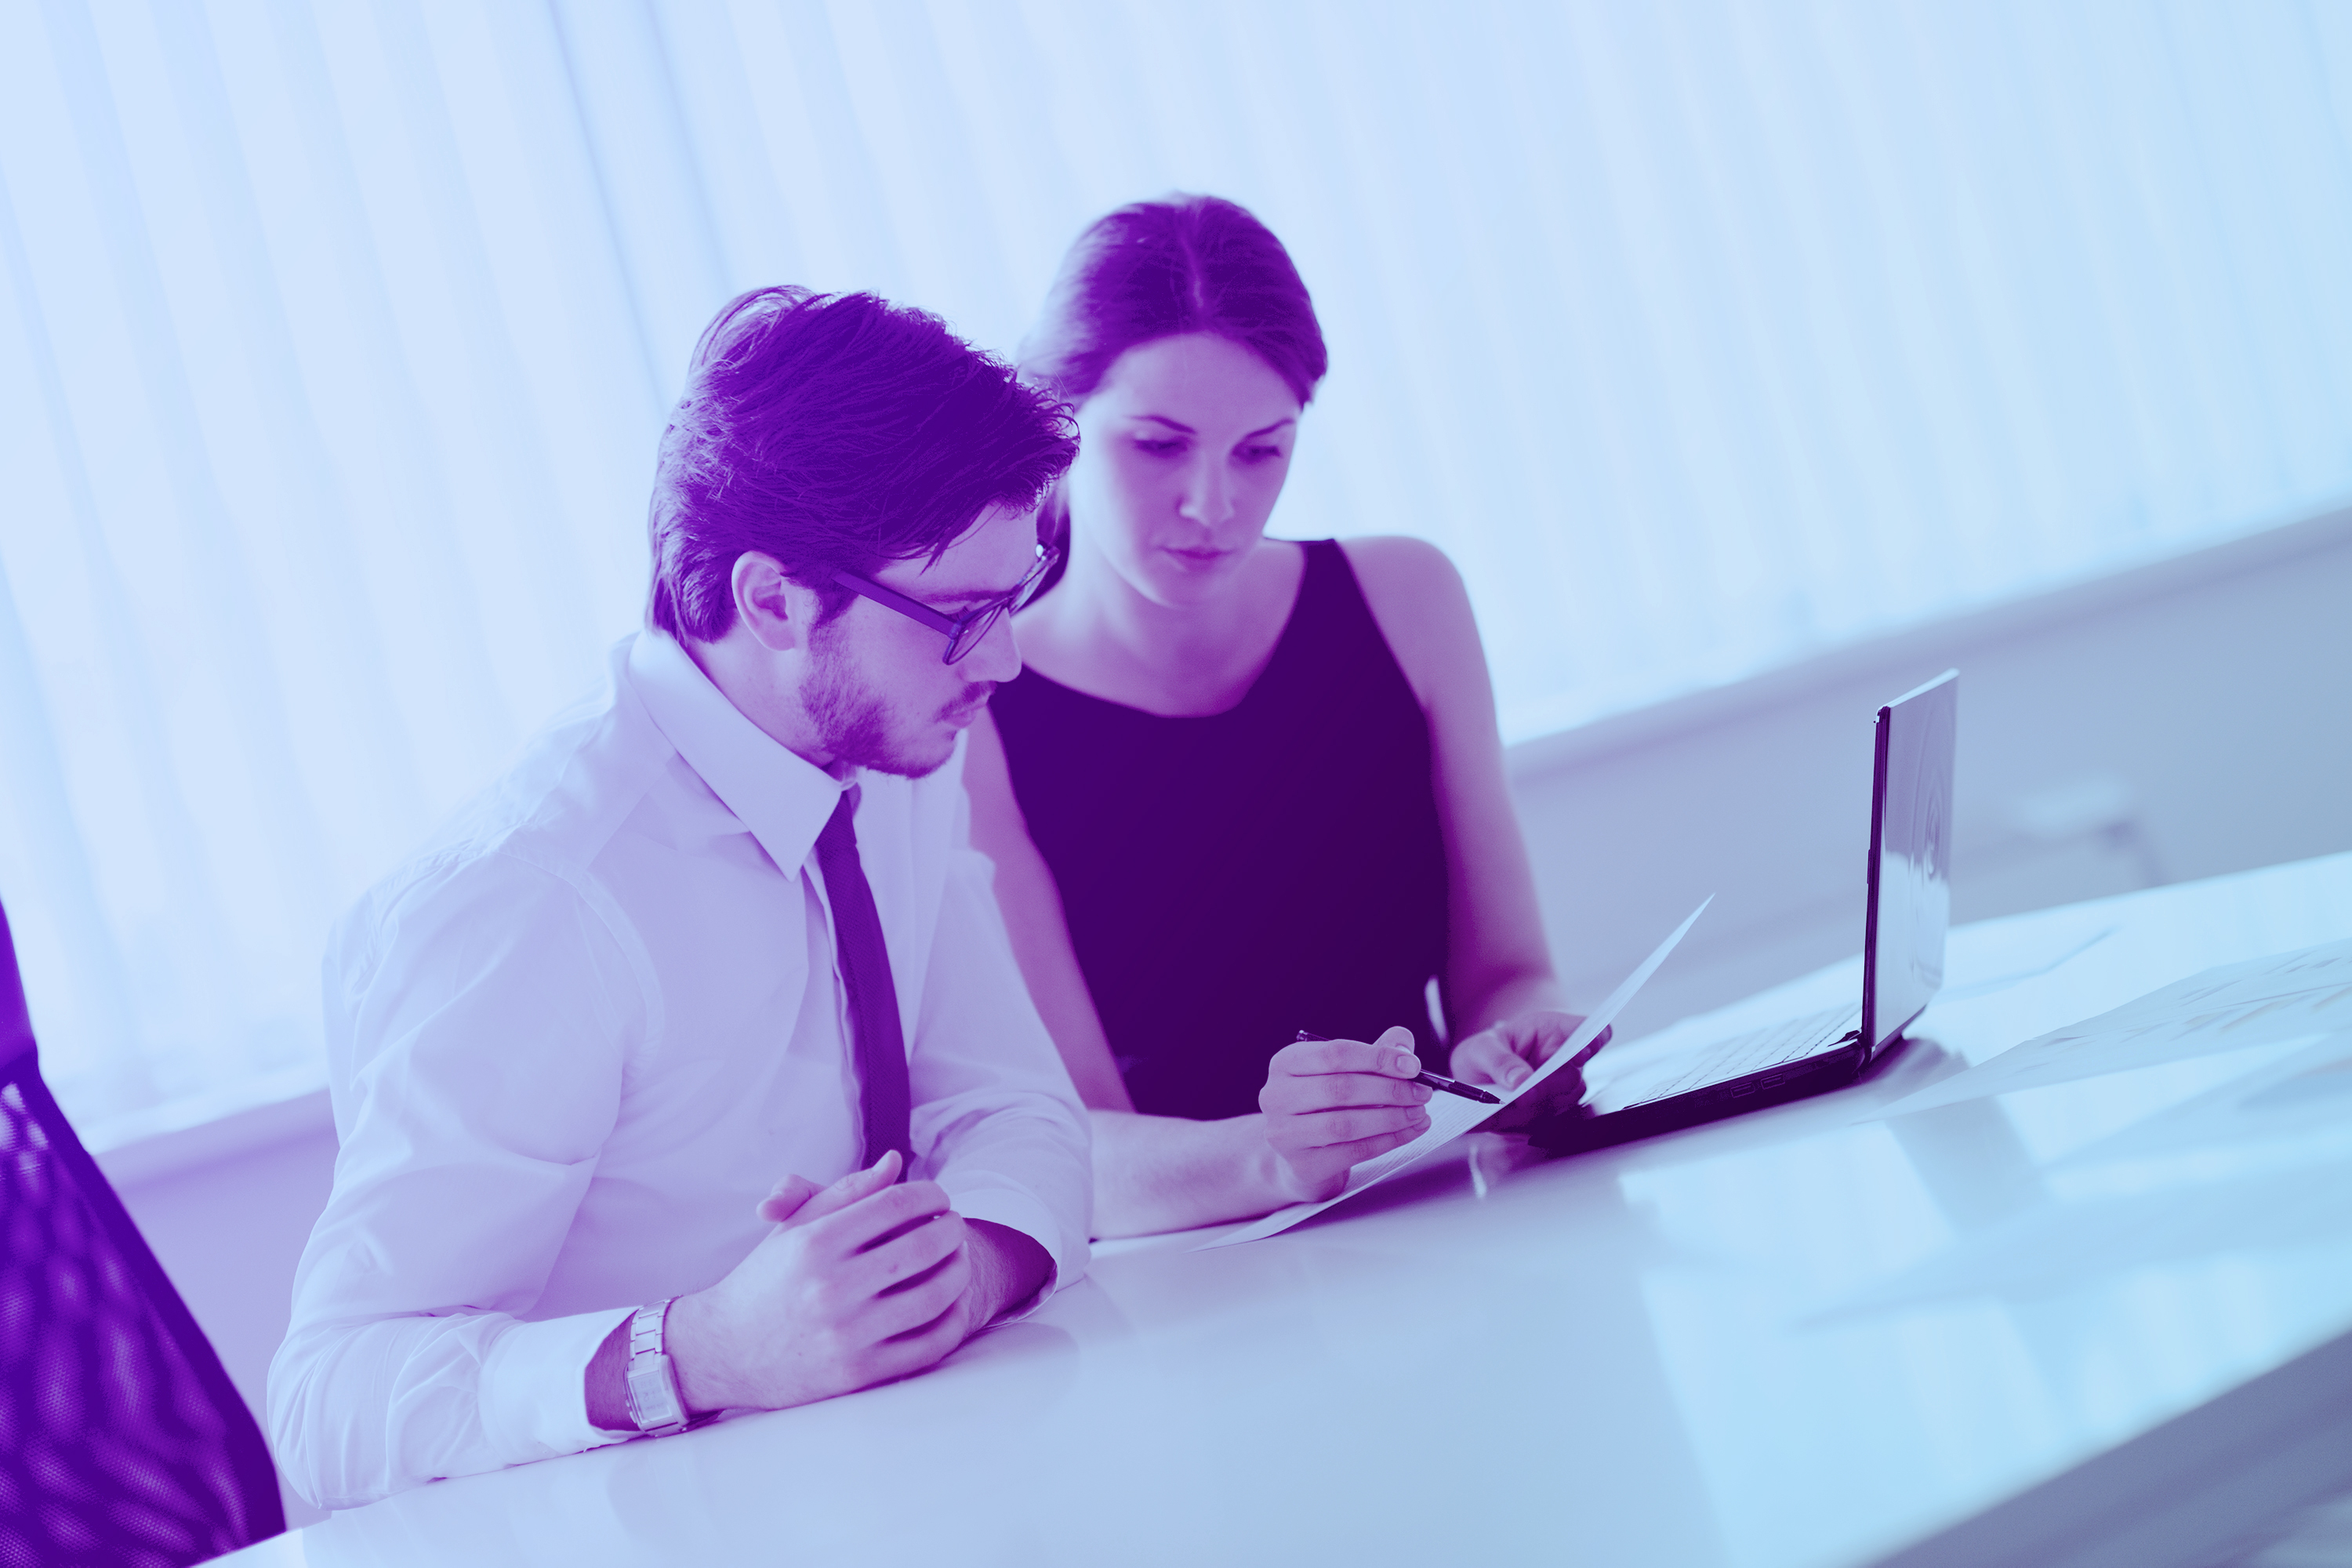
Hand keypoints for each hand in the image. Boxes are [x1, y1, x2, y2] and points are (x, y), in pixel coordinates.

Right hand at [662, 1151, 973, 1414]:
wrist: (725, 1351)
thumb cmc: (767, 1280)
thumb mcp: (795, 1228)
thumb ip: (846, 1192)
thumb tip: (896, 1162)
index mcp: (816, 1243)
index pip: (896, 1204)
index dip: (930, 1194)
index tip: (939, 1196)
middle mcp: (832, 1287)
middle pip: (924, 1246)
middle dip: (952, 1229)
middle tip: (955, 1225)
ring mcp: (847, 1335)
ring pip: (935, 1295)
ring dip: (960, 1271)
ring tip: (958, 1259)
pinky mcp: (860, 1374)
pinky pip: (930, 1345)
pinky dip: (953, 1320)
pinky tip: (953, 1303)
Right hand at [1259, 1026, 1433, 1202]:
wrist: (1302, 1155)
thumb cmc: (1325, 1106)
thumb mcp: (1345, 1073)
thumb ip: (1374, 1054)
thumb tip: (1403, 1044)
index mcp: (1285, 1063)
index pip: (1335, 1054)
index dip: (1378, 1058)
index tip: (1412, 1065)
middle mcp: (1276, 1096)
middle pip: (1340, 1088)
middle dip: (1390, 1090)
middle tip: (1422, 1092)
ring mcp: (1285, 1134)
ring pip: (1346, 1124)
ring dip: (1391, 1118)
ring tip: (1418, 1113)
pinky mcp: (1303, 1165)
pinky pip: (1354, 1152)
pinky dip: (1388, 1141)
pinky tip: (1408, 1132)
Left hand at [1447, 1011, 1607, 1127]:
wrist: (1472, 1080)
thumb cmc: (1483, 1054)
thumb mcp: (1480, 1049)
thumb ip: (1500, 1061)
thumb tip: (1521, 1080)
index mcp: (1551, 1031)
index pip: (1584, 1030)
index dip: (1592, 1040)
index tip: (1580, 1053)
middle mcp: (1563, 1060)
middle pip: (1573, 1076)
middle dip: (1549, 1085)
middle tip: (1526, 1093)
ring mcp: (1560, 1088)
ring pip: (1561, 1102)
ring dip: (1532, 1107)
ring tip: (1504, 1104)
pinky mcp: (1550, 1113)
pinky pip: (1543, 1122)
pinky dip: (1520, 1122)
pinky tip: (1500, 1115)